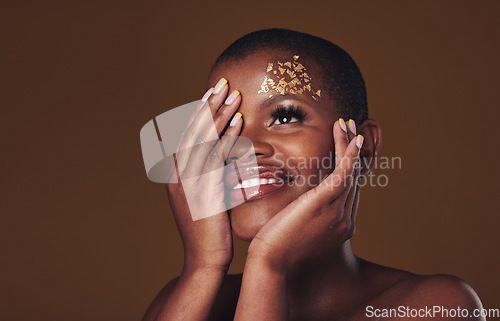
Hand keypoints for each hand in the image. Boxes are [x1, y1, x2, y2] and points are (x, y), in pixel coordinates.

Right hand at [166, 78, 242, 270]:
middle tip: (222, 83)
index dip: (200, 113)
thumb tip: (227, 161)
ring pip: (203, 138)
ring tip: (232, 93)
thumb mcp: (206, 201)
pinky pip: (216, 156)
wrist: (204, 261)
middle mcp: (177, 174)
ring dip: (219, 113)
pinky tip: (239, 121)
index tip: (212, 94)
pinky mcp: (203, 189)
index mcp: (175, 175)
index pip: (187, 135)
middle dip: (208, 105)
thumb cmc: (209, 233)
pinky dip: (227, 135)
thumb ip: (211, 178)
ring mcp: (188, 181)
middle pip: (193, 130)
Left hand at [246, 118, 362, 275]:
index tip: (345, 150)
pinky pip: (344, 172)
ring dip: (349, 144)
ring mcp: (338, 212)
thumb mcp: (298, 232)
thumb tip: (300, 206)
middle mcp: (345, 220)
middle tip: (349, 129)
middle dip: (352, 152)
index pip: (349, 192)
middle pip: (354, 179)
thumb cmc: (275, 250)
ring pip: (350, 170)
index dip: (349, 168)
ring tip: (345, 123)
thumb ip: (307, 218)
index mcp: (340, 227)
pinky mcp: (325, 202)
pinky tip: (351, 137)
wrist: (270, 263)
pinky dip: (349, 153)